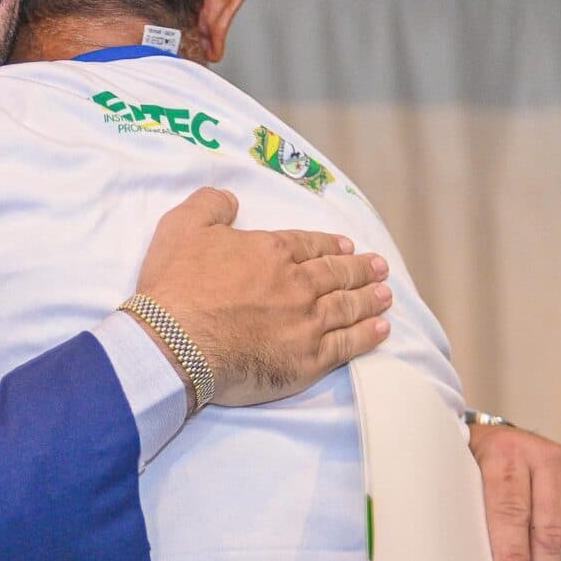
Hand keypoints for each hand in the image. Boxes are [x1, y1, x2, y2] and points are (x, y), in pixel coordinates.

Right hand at [134, 188, 391, 406]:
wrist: (175, 343)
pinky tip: (380, 330)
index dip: (330, 245)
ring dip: (369, 299)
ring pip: (348, 307)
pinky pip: (347, 346)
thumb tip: (231, 199)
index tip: (347, 247)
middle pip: (336, 274)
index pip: (309, 245)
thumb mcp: (182, 226)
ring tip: (385, 295)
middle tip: (378, 267)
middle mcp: (298, 284)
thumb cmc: (175, 286)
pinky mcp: (307, 360)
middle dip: (360, 269)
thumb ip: (210, 205)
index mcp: (272, 251)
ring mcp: (307, 323)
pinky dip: (367, 336)